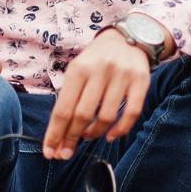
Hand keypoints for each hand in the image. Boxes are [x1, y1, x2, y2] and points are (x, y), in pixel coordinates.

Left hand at [41, 30, 149, 159]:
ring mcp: (122, 76)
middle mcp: (100, 70)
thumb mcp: (78, 69)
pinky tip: (111, 135)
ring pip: (106, 117)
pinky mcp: (141, 81)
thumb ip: (69, 98)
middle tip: (66, 153)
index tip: (50, 153)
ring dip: (94, 133)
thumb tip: (58, 135)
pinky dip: (120, 130)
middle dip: (72, 138)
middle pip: (82, 115)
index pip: (63, 108)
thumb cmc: (96, 59)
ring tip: (89, 135)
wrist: (127, 38)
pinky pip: (131, 113)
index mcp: (79, 68)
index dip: (55, 134)